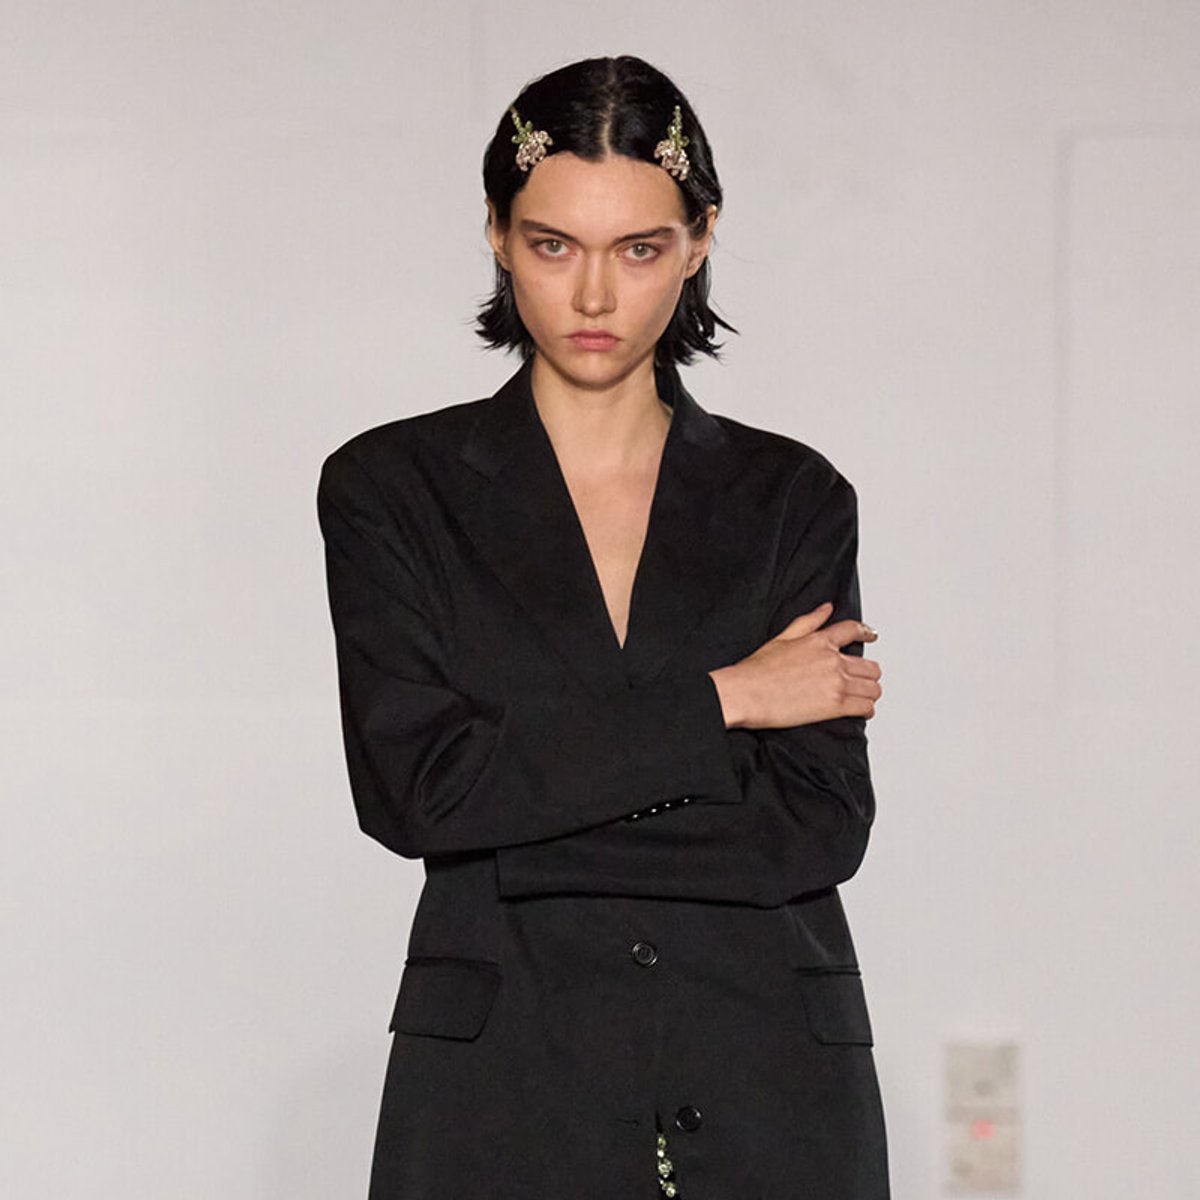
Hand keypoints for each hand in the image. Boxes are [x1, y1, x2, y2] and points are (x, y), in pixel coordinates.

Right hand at [708, 601, 881, 729]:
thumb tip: (826, 608)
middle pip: (870, 666)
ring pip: (873, 688)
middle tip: (861, 680)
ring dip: (869, 693)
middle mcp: (833, 661)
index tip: (871, 635)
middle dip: (868, 674)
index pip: (853, 630)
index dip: (866, 633)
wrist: (746, 693)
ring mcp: (836, 683)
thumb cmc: (757, 670)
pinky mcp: (835, 705)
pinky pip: (865, 707)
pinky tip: (860, 711)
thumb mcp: (782, 637)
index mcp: (820, 641)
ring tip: (861, 697)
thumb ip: (809, 622)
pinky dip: (866, 710)